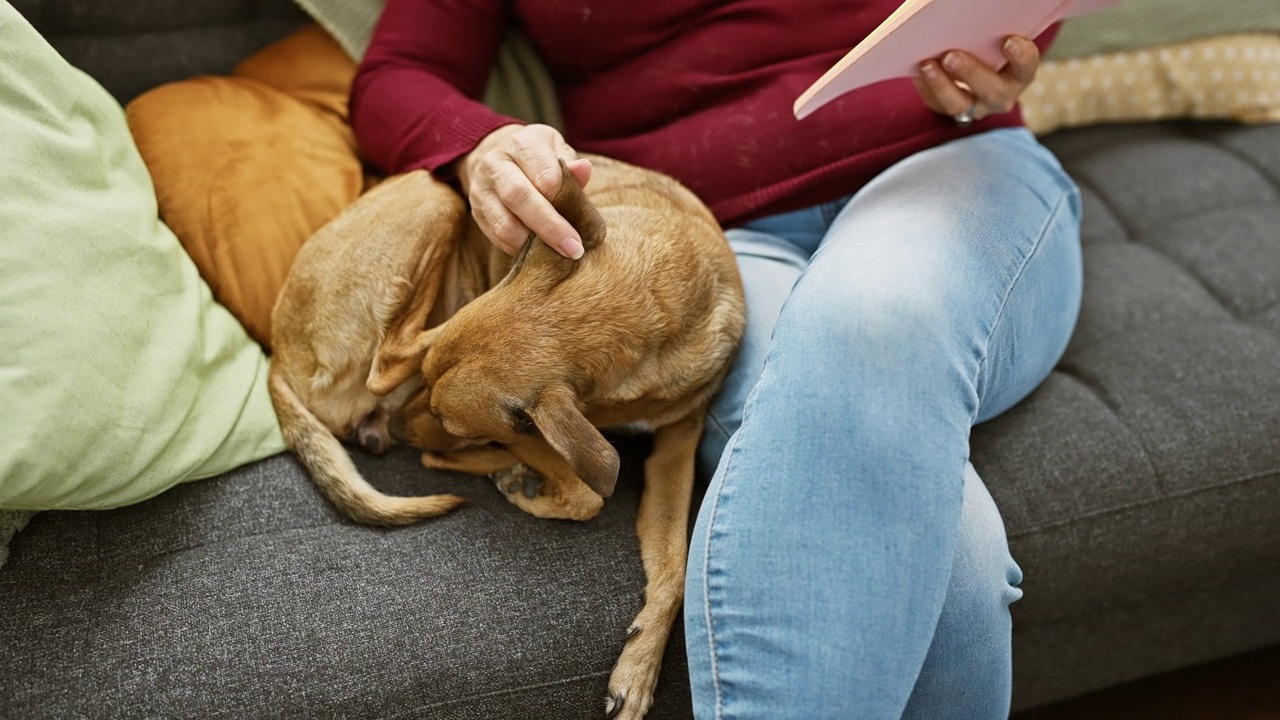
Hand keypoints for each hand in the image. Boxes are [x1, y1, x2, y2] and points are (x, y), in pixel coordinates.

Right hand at [455, 123, 592, 258]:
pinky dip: (520, 250)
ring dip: (534, 245)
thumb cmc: (537, 156)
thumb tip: (584, 170)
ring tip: (559, 254)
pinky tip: (540, 253)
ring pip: (504, 224)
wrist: (496, 156)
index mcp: (521, 144)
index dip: (563, 198)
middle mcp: (495, 164)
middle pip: (519, 198)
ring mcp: (482, 190)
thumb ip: (570, 164)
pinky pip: (497, 237)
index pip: (543, 174)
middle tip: (574, 249)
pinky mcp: (477, 212)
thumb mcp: (556, 149)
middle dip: (550, 228)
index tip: (584, 220)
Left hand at [913, 35, 1039, 123]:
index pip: (1026, 67)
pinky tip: (915, 68)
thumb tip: (958, 6)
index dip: (1021, 56)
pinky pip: (935, 103)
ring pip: (959, 104)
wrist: (971, 69)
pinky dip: (924, 85)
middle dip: (971, 72)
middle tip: (951, 56)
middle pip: (991, 90)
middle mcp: (1000, 94)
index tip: (1009, 40)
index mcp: (1019, 73)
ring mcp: (974, 107)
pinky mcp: (948, 110)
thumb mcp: (994, 37)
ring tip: (926, 64)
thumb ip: (988, 26)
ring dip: (941, 84)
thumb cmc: (988, 44)